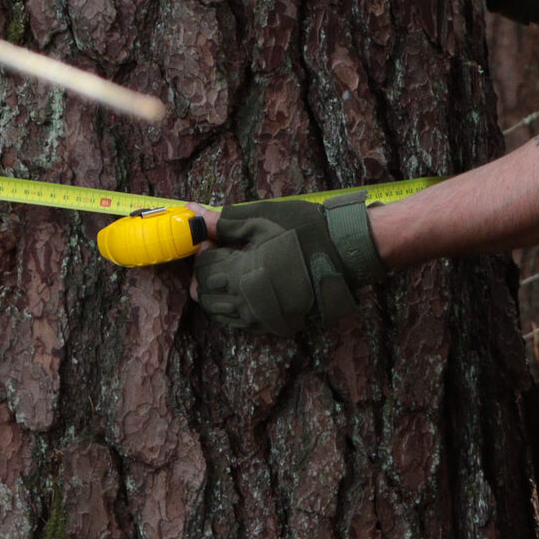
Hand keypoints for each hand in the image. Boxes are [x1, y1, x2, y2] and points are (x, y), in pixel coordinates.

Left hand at [191, 192, 385, 335]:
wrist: (345, 253)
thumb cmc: (305, 231)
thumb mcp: (262, 219)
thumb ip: (223, 222)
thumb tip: (193, 213)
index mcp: (241, 275)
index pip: (203, 269)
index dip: (204, 251)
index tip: (214, 239)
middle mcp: (247, 303)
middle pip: (205, 293)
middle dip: (206, 272)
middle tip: (221, 253)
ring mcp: (260, 318)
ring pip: (219, 312)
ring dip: (217, 290)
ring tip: (233, 269)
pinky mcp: (273, 325)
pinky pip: (238, 322)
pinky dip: (232, 306)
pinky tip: (244, 286)